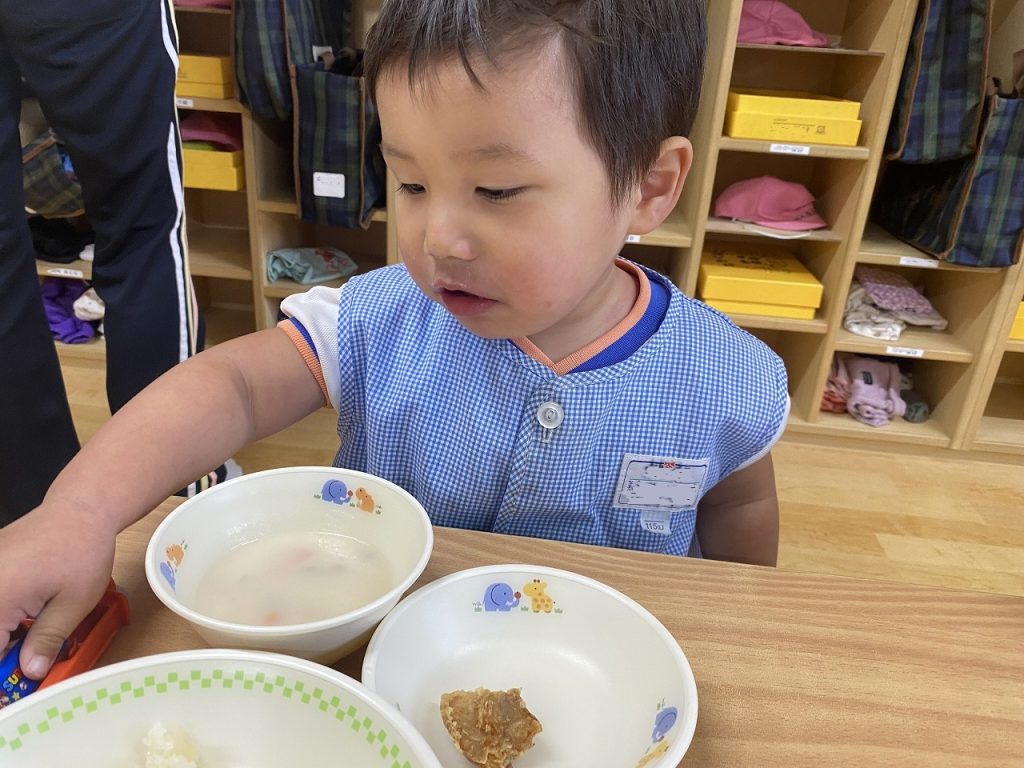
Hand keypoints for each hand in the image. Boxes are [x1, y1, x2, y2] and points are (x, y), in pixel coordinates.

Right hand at [0, 503, 115, 678]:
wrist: (80, 509)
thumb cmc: (81, 550)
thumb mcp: (72, 604)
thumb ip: (46, 641)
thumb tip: (31, 672)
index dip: (0, 678)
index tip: (8, 695)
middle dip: (2, 656)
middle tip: (20, 672)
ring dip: (2, 638)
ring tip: (26, 648)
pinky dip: (1, 621)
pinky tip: (18, 628)